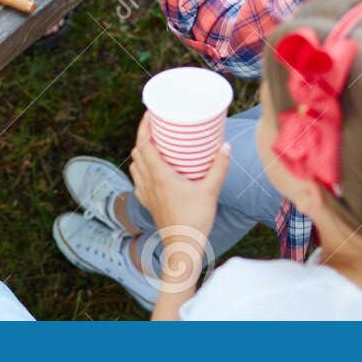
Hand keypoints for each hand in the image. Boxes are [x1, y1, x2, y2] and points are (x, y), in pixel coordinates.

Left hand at [130, 114, 229, 236]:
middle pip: (137, 151)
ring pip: (135, 165)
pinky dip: (140, 168)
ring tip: (155, 144)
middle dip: (143, 135)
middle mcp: (148, 182)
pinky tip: (152, 169)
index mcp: (160, 175)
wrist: (182, 247)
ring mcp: (145, 193)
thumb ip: (219, 167)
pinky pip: (137, 179)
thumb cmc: (195, 220)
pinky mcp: (147, 203)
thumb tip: (226, 146)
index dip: (144, 126)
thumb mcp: (211, 191)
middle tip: (156, 125)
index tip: (150, 113)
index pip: (144, 144)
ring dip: (141, 151)